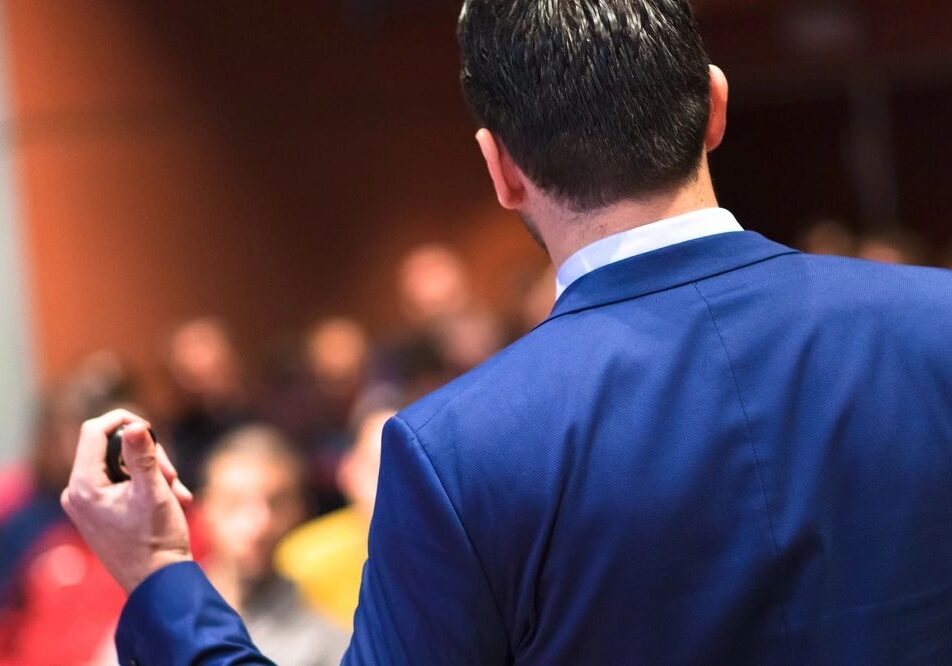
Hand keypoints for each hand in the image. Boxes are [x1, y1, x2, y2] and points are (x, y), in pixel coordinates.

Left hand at [61, 409, 193, 592]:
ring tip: (177, 492)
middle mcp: (77, 492)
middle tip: (173, 474)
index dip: (123, 420)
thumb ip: (143, 456)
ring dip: (153, 471)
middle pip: (111, 447)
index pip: (94, 431)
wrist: (159, 583)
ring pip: (121, 464)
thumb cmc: (156, 541)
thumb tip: (135, 425)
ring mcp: (87, 503)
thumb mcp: (154, 492)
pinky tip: (173, 500)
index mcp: (83, 486)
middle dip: (147, 454)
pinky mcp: (99, 511)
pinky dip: (147, 484)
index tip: (151, 429)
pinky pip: (122, 482)